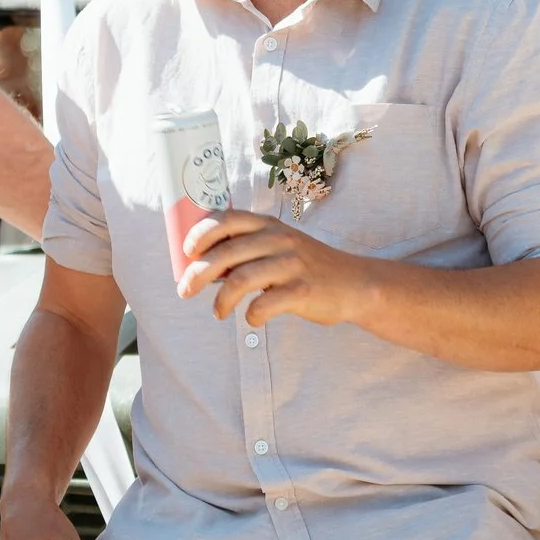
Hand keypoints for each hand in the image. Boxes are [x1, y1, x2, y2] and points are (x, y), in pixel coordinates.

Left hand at [175, 210, 379, 327]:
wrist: (354, 283)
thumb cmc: (306, 266)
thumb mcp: (279, 244)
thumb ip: (247, 247)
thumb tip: (201, 264)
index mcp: (268, 224)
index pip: (226, 219)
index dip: (200, 234)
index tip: (186, 252)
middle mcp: (279, 239)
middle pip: (226, 253)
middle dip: (197, 274)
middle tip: (185, 290)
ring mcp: (291, 264)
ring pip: (239, 280)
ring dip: (221, 300)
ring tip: (218, 312)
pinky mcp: (302, 291)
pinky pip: (263, 305)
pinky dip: (251, 316)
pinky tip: (253, 319)